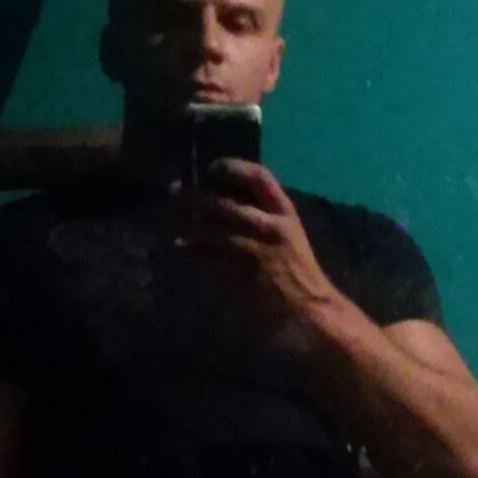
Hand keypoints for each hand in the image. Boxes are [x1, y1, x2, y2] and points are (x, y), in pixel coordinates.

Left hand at [179, 158, 336, 320]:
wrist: (309, 310)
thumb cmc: (298, 272)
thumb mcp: (289, 234)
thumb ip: (264, 216)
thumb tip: (225, 199)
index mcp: (285, 213)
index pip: (258, 177)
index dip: (231, 168)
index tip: (209, 170)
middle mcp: (269, 227)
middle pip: (223, 202)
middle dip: (194, 196)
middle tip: (175, 194)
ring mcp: (253, 251)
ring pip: (208, 229)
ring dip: (183, 224)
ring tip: (168, 223)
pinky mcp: (239, 275)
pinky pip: (205, 257)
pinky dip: (188, 252)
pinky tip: (178, 249)